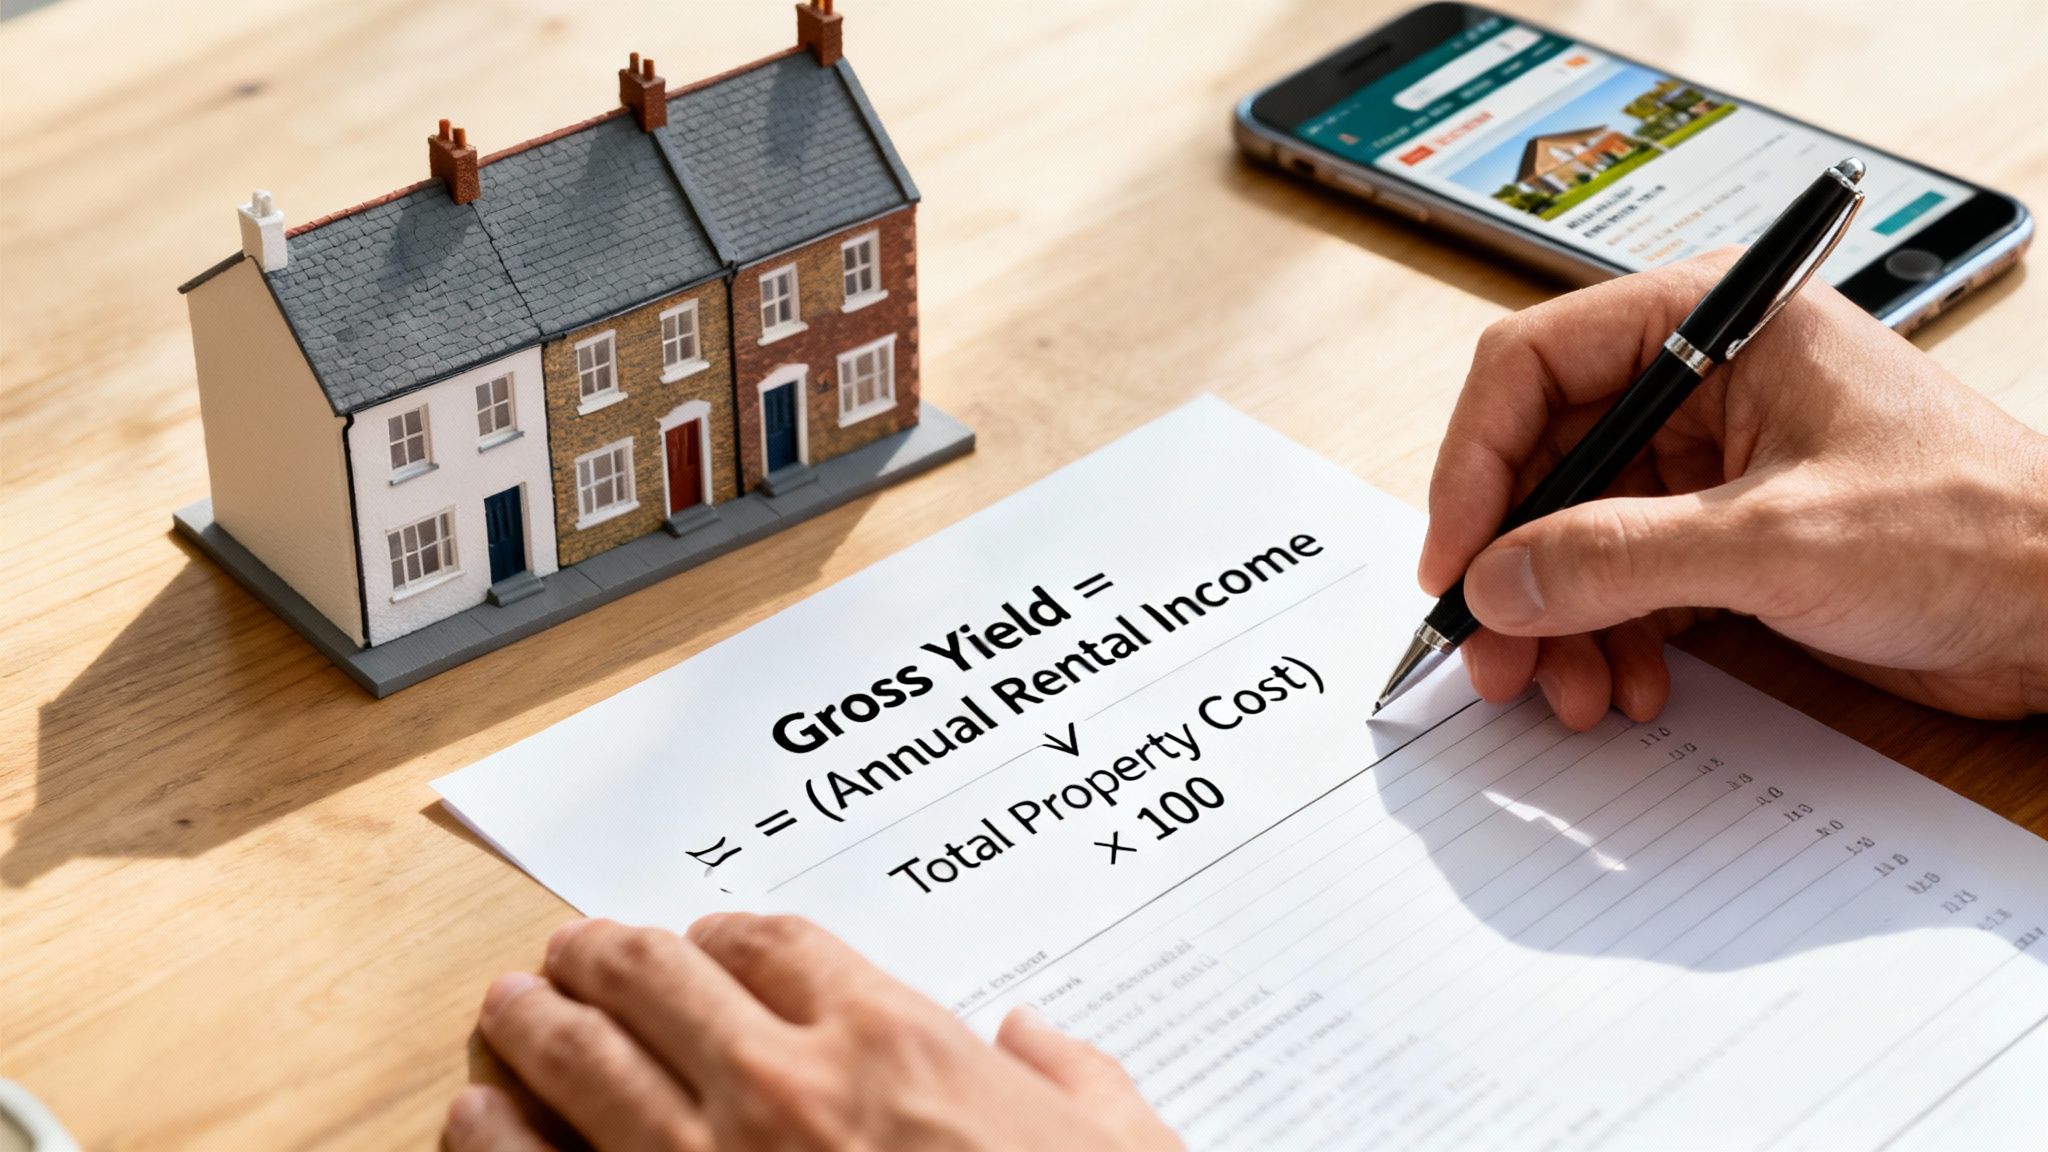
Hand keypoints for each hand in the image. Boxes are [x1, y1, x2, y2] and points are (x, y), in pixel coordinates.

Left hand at [443, 915, 1182, 1151]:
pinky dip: (495, 1135)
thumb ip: (1075, 1080)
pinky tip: (478, 1115)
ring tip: (509, 1009)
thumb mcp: (1122, 1150)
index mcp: (893, 1043)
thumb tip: (1040, 1044)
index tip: (702, 943)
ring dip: (533, 1022)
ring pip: (581, 1058)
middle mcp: (783, 1087)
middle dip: (601, 955)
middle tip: (573, 953)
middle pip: (655, 978)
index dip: (719, 933)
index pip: (770, 943)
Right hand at [1420, 251, 2047, 727]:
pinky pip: (1624, 583)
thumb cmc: (1978, 528)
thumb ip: (1620, 558)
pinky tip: (1630, 686)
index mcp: (1711, 326)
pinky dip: (1610, 640)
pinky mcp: (1727, 537)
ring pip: (1575, 536)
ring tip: (1569, 693)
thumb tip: (1495, 581)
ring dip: (1560, 621)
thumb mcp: (1778, 539)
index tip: (1455, 561)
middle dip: (1514, 569)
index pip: (1533, 367)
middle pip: (1543, 464)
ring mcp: (1711, 465)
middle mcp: (1699, 385)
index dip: (1474, 465)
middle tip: (1493, 654)